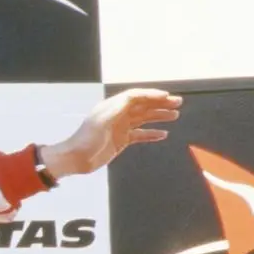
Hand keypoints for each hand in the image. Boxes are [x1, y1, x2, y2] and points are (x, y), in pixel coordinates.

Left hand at [40, 88, 182, 178]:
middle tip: (178, 103)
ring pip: (143, 119)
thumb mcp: (101, 121)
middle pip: (142, 106)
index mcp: (111, 107)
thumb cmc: (86, 139)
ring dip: (159, 116)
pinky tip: (163, 134)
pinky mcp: (121, 141)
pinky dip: (151, 134)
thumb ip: (118, 108)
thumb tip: (135, 96)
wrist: (75, 159)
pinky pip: (140, 135)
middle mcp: (117, 115)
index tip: (167, 96)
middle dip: (160, 103)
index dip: (151, 94)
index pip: (135, 96)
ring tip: (175, 115)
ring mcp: (120, 128)